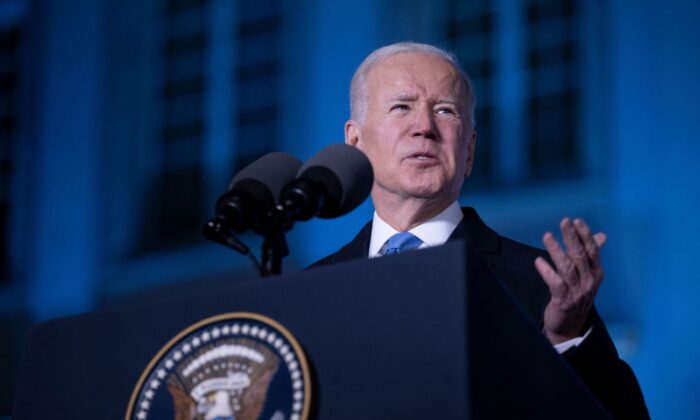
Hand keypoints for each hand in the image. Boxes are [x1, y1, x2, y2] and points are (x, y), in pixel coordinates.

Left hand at [534, 218, 606, 344]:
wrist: (570, 326)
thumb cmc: (577, 294)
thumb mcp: (587, 275)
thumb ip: (591, 255)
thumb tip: (602, 235)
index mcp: (596, 273)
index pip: (592, 251)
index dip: (585, 235)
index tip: (576, 220)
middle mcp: (589, 282)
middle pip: (580, 256)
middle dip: (572, 237)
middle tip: (564, 221)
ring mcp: (577, 293)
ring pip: (567, 268)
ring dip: (556, 251)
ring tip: (547, 236)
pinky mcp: (563, 302)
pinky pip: (555, 284)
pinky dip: (547, 272)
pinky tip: (538, 261)